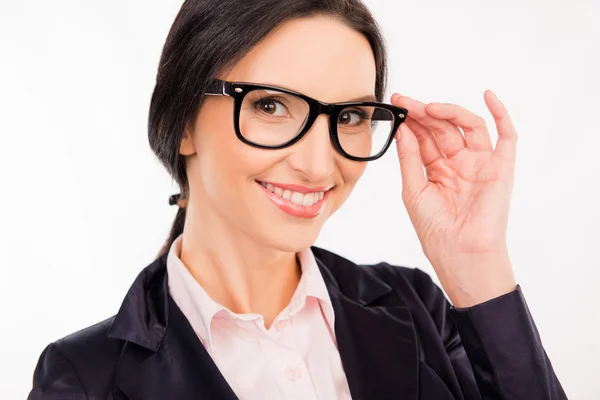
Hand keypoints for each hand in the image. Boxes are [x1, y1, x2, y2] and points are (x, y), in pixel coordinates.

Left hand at [391, 90, 517, 306]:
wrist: (459, 253)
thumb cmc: (435, 228)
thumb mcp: (413, 189)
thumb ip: (410, 157)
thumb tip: (403, 128)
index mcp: (437, 169)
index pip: (424, 136)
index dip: (411, 120)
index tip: (395, 104)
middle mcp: (459, 163)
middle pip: (442, 128)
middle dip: (423, 113)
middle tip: (405, 102)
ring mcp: (480, 163)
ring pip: (468, 127)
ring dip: (449, 112)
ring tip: (428, 108)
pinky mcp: (501, 168)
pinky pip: (506, 137)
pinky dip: (501, 115)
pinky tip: (487, 96)